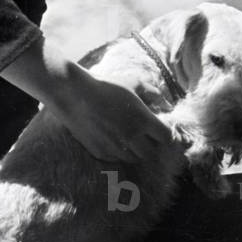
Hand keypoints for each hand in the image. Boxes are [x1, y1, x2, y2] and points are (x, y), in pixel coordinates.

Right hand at [0, 39, 173, 163]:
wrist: (75, 95)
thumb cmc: (106, 86)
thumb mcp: (132, 83)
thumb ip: (151, 92)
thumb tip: (163, 101)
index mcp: (143, 120)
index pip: (166, 137)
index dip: (165, 134)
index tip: (160, 130)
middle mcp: (132, 137)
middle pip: (151, 152)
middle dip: (151, 145)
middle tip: (145, 137)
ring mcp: (116, 147)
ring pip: (134, 158)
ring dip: (135, 151)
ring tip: (128, 139)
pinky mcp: (101, 153)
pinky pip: (116, 159)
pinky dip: (118, 153)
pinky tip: (112, 140)